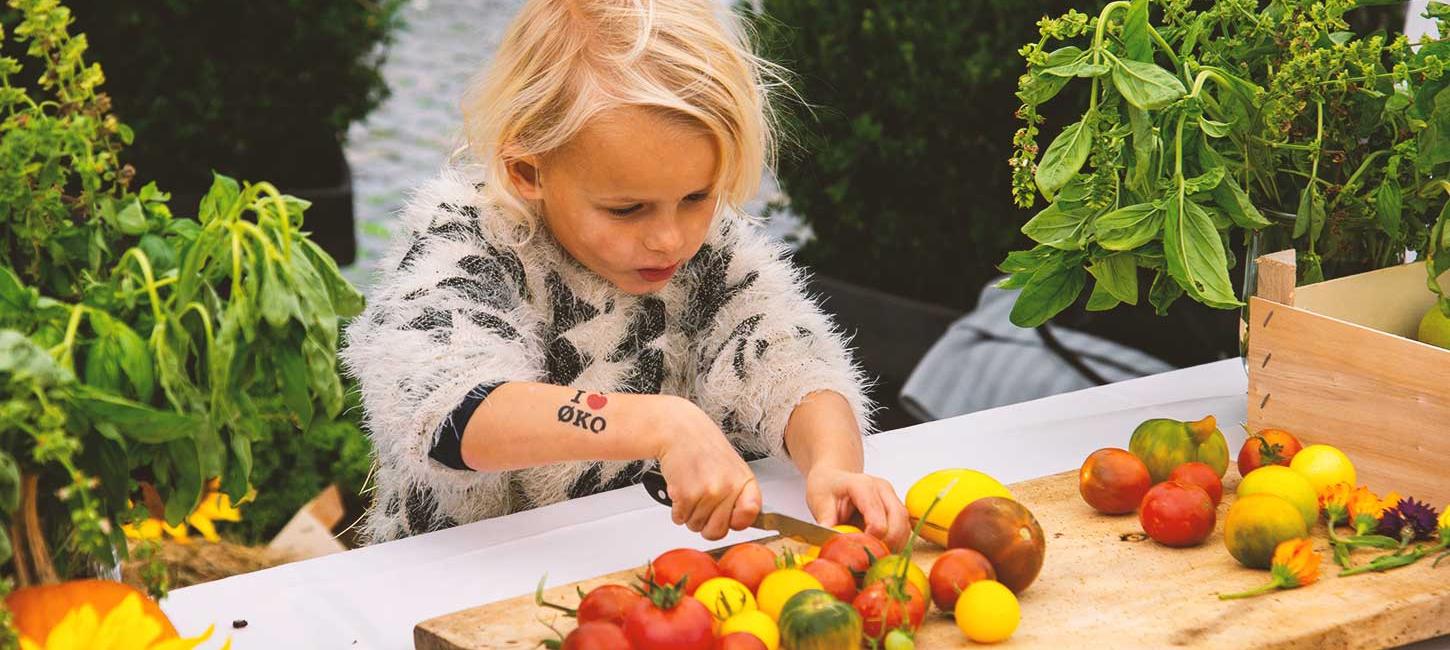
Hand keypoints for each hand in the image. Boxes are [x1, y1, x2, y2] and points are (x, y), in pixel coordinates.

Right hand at [646, 395, 761, 540]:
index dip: (737, 521)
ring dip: (689, 513)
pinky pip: (679, 519)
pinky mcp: (685, 495)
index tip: (730, 517)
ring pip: (695, 526)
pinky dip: (676, 509)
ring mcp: (708, 492)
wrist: (679, 430)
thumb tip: (741, 523)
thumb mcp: (733, 468)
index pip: (751, 516)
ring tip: (690, 489)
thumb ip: (740, 495)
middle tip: (702, 503)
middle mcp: (729, 488)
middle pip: (717, 531)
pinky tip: (680, 489)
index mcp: (745, 481)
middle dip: (706, 522)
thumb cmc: (704, 448)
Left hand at [805, 467, 910, 550]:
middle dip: (890, 542)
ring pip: (905, 523)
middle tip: (874, 557)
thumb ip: (826, 519)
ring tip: (878, 556)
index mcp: (862, 485)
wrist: (833, 478)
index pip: (877, 515)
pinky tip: (883, 550)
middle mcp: (882, 488)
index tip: (860, 550)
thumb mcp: (820, 501)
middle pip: (898, 518)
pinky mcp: (895, 506)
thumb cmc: (827, 487)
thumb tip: (829, 539)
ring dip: (896, 544)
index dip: (872, 537)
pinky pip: (904, 527)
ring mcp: (891, 496)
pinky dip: (897, 542)